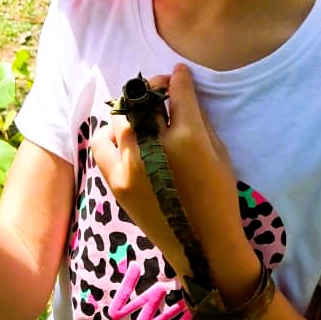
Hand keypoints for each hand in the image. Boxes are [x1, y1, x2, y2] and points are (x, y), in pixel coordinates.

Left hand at [92, 64, 255, 286]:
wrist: (201, 246)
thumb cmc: (219, 197)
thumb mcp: (219, 153)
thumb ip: (198, 120)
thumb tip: (181, 92)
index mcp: (188, 138)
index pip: (177, 93)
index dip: (177, 78)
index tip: (177, 73)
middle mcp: (155, 147)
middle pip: (144, 101)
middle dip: (153, 89)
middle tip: (159, 90)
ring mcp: (130, 165)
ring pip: (120, 118)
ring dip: (131, 111)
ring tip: (140, 115)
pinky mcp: (115, 181)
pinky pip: (101, 144)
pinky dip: (110, 135)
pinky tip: (122, 137)